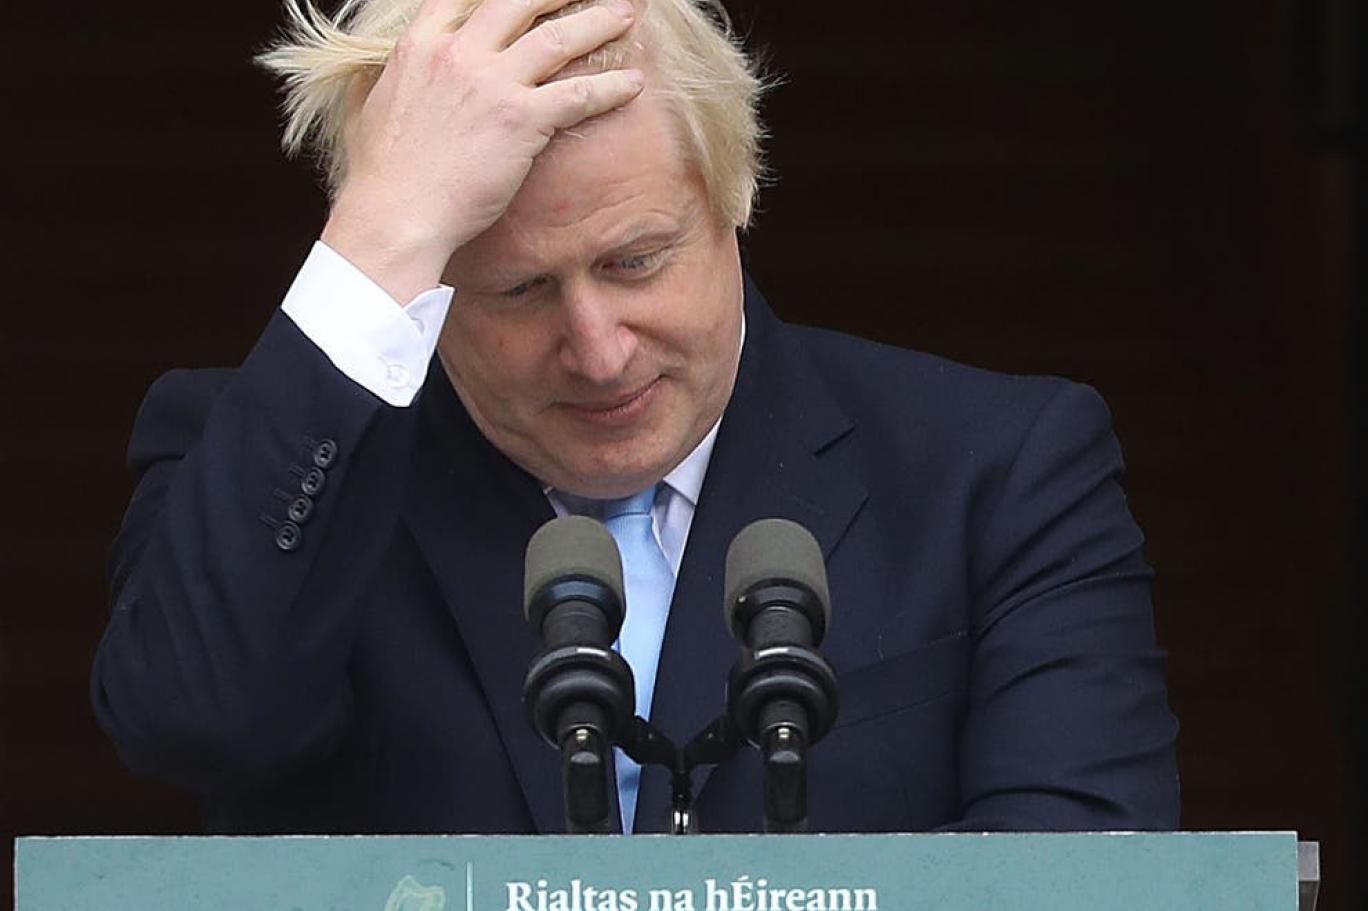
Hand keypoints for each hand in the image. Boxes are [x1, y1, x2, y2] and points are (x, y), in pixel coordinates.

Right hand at [320, 0, 643, 304]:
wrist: (395, 214)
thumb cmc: (382, 177)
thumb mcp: (372, 108)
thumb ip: (390, 80)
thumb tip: (389, 76)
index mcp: (420, 46)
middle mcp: (457, 53)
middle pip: (518, 1)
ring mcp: (491, 82)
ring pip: (556, 37)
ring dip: (596, 22)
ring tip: (625, 14)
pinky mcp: (520, 119)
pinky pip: (577, 94)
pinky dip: (610, 87)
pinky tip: (633, 84)